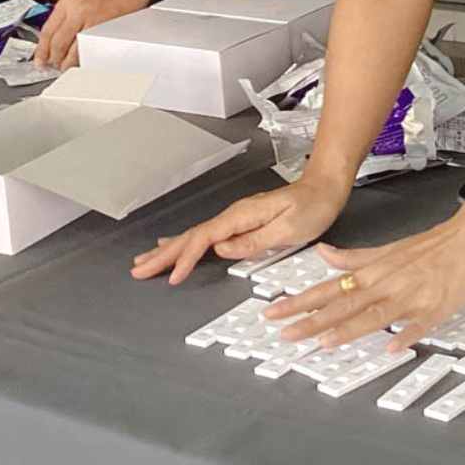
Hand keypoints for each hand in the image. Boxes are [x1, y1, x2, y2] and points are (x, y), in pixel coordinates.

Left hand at [35, 0, 152, 66]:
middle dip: (53, 59)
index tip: (39, 59)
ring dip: (68, 62)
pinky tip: (82, 61)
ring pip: (74, 50)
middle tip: (52, 65)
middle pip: (58, 43)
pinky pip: (90, 49)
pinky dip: (84, 58)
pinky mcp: (106, 30)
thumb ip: (66, 15)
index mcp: (68, 1)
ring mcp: (93, 21)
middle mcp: (78, 10)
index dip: (41, 49)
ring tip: (66, 66)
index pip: (48, 31)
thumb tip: (54, 37)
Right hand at [131, 175, 349, 285]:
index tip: (173, 276)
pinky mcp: (241, 222)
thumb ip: (254, 240)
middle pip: (191, 236)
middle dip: (164, 254)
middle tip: (139, 269)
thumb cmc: (313, 206)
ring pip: (195, 235)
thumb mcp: (288, 228)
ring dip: (169, 249)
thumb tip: (222, 249)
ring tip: (146, 261)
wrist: (325, 188)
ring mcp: (236, 218)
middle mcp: (235, 215)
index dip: (186, 258)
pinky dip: (186, 243)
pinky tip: (177, 246)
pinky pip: (206, 235)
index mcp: (243, 216)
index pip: (205, 239)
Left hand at [266, 208, 464, 353]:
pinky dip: (405, 333)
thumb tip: (323, 254)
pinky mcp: (436, 306)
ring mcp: (411, 295)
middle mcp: (387, 282)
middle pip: (344, 303)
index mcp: (374, 271)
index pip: (329, 288)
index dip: (300, 301)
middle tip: (284, 333)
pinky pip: (419, 323)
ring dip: (348, 328)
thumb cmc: (434, 244)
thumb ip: (354, 258)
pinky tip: (392, 346)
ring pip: (373, 313)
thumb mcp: (389, 248)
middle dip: (312, 320)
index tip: (275, 312)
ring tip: (324, 342)